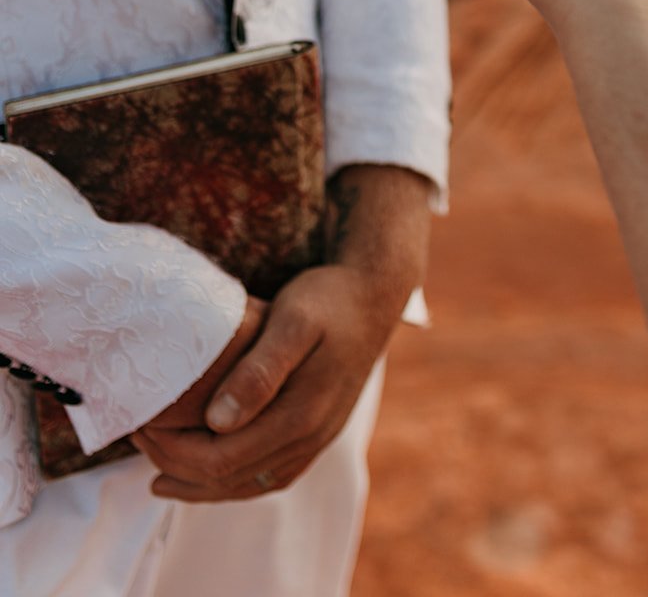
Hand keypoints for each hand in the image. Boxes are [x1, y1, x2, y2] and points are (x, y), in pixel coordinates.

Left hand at [133, 267, 387, 499]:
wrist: (375, 295)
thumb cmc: (329, 298)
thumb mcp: (293, 320)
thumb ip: (260, 371)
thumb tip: (217, 420)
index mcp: (301, 416)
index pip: (221, 460)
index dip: (173, 452)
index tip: (142, 424)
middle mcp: (310, 439)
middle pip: (229, 478)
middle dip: (176, 467)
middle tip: (138, 439)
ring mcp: (316, 440)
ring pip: (248, 485)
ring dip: (201, 483)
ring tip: (159, 469)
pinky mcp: (317, 433)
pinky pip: (268, 475)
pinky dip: (232, 480)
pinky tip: (210, 471)